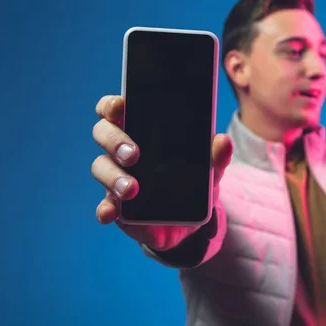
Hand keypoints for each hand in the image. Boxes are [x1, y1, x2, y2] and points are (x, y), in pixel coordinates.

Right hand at [91, 95, 232, 250]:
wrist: (189, 222)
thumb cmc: (193, 182)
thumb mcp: (209, 170)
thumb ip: (216, 156)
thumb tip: (223, 141)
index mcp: (141, 130)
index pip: (115, 108)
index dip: (112, 104)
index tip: (120, 107)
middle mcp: (122, 149)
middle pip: (103, 133)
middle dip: (115, 140)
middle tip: (134, 155)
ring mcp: (116, 176)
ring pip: (101, 167)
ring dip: (114, 176)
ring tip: (132, 189)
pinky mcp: (116, 205)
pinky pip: (104, 205)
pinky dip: (105, 209)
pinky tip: (111, 213)